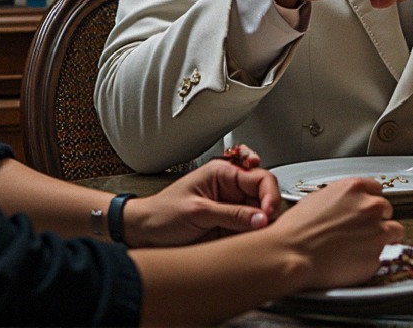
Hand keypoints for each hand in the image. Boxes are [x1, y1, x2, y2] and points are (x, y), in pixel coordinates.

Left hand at [121, 158, 280, 246]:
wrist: (144, 233)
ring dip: (263, 223)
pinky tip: (253, 239)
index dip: (269, 195)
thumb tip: (261, 218)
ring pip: (261, 213)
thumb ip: (231, 215)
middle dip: (269, 209)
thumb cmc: (162, 214)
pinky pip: (251, 229)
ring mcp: (232, 208)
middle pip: (265, 195)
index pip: (260, 178)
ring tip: (259, 233)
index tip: (268, 214)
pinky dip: (256, 235)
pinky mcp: (230, 227)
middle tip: (265, 225)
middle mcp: (231, 189)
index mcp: (223, 173)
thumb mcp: (197, 212)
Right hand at [269, 178, 404, 290]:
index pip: (377, 189)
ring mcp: (377, 233)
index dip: (369, 201)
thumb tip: (348, 205)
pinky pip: (381, 257)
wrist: (291, 253)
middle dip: (376, 219)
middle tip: (360, 230)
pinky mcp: (375, 258)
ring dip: (382, 238)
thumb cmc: (297, 228)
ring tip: (360, 246)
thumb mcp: (319, 197)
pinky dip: (370, 260)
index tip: (365, 210)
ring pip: (394, 232)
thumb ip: (342, 198)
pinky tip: (351, 261)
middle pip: (387, 210)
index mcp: (355, 189)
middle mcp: (371, 207)